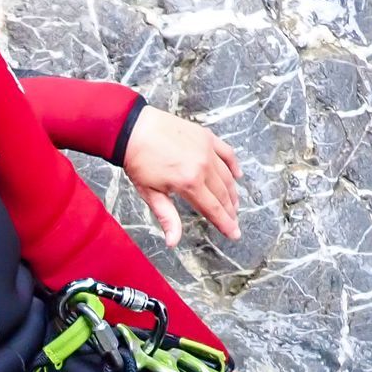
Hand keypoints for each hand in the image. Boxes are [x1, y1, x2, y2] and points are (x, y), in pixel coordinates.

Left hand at [120, 107, 242, 246]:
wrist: (133, 129)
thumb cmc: (138, 161)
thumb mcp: (150, 193)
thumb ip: (167, 217)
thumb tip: (173, 242)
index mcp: (189, 183)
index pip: (213, 209)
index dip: (225, 224)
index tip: (234, 234)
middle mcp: (203, 167)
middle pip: (222, 195)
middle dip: (230, 211)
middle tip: (234, 222)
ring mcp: (207, 150)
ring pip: (227, 176)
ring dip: (232, 192)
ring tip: (235, 205)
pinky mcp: (206, 137)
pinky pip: (227, 153)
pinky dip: (234, 165)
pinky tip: (237, 176)